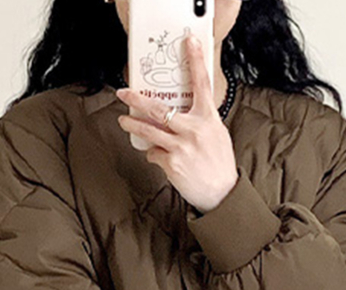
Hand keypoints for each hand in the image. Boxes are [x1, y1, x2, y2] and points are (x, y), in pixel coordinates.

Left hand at [116, 35, 238, 212]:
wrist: (222, 193)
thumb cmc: (219, 163)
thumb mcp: (216, 134)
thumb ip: (200, 121)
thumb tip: (179, 113)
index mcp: (208, 118)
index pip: (201, 84)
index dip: (195, 60)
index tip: (189, 41)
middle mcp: (193, 129)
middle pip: (159, 108)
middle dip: (137, 100)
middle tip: (124, 93)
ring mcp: (181, 147)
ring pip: (148, 131)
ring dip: (133, 125)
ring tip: (124, 121)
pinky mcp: (172, 164)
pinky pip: (154, 154)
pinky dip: (155, 155)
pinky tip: (163, 159)